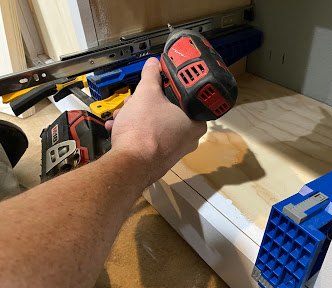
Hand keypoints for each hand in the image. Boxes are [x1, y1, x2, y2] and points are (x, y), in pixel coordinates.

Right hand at [105, 57, 206, 184]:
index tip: (152, 87)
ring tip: (120, 115)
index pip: (183, 97)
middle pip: (166, 111)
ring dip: (136, 117)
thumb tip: (154, 63)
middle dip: (144, 104)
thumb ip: (152, 76)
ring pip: (155, 125)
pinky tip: (118, 128)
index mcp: (196, 122)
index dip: (165, 89)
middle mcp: (190, 139)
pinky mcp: (161, 160)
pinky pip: (150, 140)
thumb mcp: (146, 94)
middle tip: (131, 102)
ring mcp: (176, 151)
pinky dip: (135, 132)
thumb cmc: (143, 127)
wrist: (129, 165)